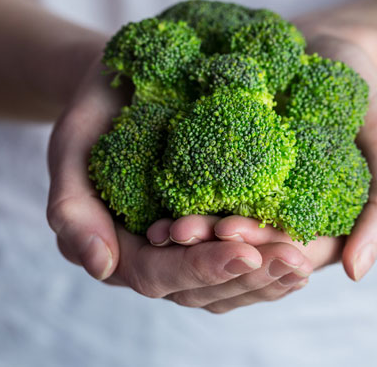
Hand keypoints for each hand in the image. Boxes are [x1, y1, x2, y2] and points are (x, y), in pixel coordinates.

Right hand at [46, 54, 310, 312]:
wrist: (122, 87)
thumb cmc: (95, 113)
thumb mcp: (71, 147)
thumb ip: (72, 207)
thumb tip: (101, 267)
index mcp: (117, 246)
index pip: (158, 274)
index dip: (201, 268)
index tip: (245, 252)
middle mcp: (154, 256)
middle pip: (201, 289)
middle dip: (248, 277)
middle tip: (294, 260)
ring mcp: (185, 248)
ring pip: (226, 285)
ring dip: (268, 278)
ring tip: (305, 261)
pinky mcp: (211, 230)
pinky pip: (242, 259)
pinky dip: (271, 258)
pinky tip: (305, 248)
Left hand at [150, 30, 376, 281]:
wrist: (324, 44)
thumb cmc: (361, 90)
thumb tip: (356, 272)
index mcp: (322, 224)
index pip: (290, 255)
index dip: (260, 251)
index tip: (230, 232)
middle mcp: (281, 221)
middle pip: (247, 253)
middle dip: (214, 248)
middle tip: (180, 232)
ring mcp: (250, 200)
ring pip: (218, 238)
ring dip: (191, 238)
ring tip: (163, 227)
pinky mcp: (223, 175)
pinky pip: (200, 201)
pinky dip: (180, 209)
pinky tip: (153, 207)